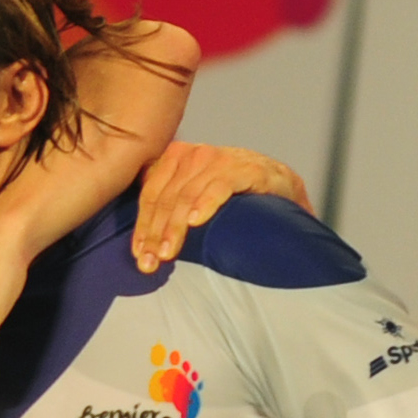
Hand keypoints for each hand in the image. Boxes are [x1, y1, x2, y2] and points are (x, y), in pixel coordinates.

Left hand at [131, 140, 310, 273]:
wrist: (280, 184)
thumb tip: (141, 242)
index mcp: (176, 159)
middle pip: (165, 199)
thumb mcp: (194, 195)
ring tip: (167, 253)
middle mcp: (194, 155)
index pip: (151, 195)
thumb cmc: (231, 193)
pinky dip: (205, 204)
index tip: (138, 255)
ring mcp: (219, 160)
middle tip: (149, 263)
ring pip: (186, 196)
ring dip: (174, 228)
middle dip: (155, 234)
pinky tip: (195, 222)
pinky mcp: (245, 169)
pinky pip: (219, 187)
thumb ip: (168, 206)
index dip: (142, 226)